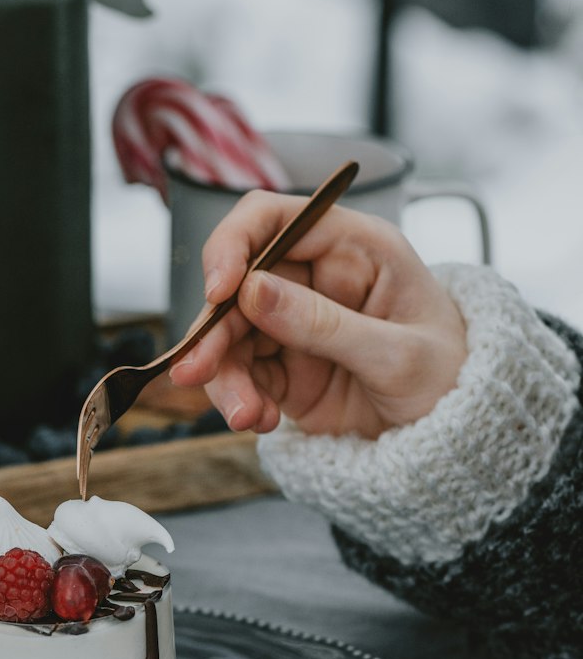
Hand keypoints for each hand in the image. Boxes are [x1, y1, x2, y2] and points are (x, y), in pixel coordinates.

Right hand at [169, 192, 468, 439]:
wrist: (461, 438)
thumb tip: (251, 292)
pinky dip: (240, 400)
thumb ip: (325, 324)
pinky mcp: (284, 369)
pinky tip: (257, 421)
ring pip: (230, 336)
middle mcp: (315, 278)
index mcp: (353, 248)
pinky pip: (241, 376)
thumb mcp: (397, 354)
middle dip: (214, 330)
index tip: (219, 289)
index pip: (272, 220)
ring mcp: (296, 324)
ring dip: (223, 375)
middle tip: (196, 370)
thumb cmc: (451, 377)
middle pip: (237, 285)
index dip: (234, 245)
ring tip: (243, 415)